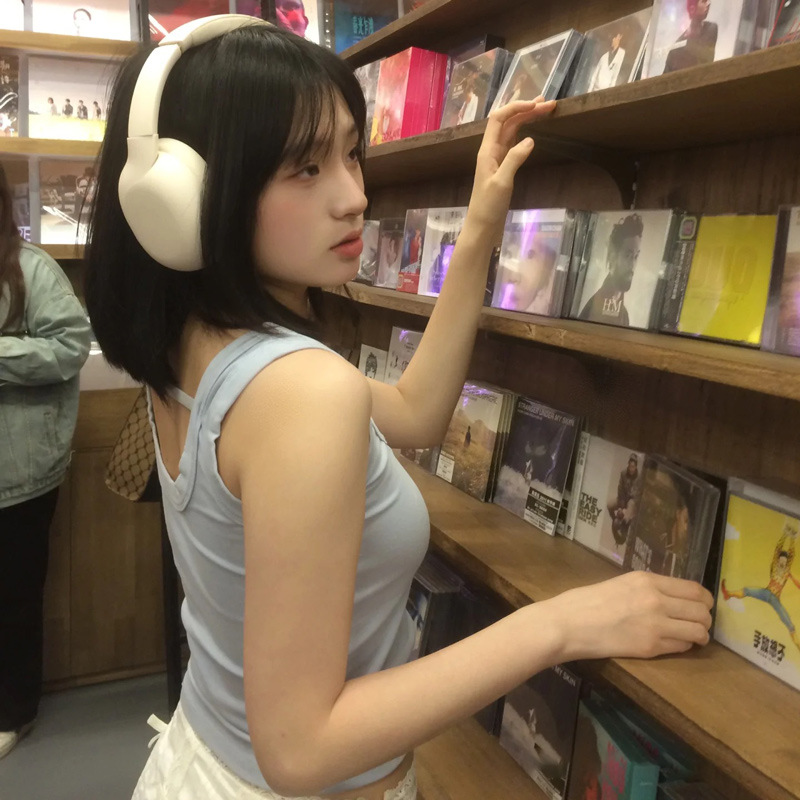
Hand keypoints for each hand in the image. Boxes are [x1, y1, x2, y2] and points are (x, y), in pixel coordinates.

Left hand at [466, 97, 556, 236]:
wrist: (482, 226)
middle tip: (549, 104)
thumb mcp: (502, 182)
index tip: (536, 105)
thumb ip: (514, 159)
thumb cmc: (488, 206)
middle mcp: (491, 150)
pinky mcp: (504, 167)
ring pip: (512, 131)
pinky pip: (514, 143)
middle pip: (508, 122)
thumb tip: (530, 139)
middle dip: (526, 110)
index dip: (516, 107)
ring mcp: (498, 158)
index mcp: (487, 150)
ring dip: (527, 118)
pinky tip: (534, 130)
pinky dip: (525, 133)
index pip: (498, 119)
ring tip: (545, 109)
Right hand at [546, 571, 713, 660]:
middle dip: (705, 619)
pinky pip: (682, 647)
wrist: (569, 624)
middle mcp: (656, 599)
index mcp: (647, 580)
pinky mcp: (650, 647)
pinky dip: (683, 646)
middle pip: (701, 611)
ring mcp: (655, 624)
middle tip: (699, 624)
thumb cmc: (588, 601)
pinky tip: (674, 644)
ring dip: (700, 635)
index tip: (704, 606)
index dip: (706, 600)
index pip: (694, 589)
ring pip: (698, 631)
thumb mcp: (622, 584)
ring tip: (693, 637)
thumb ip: (649, 589)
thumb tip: (674, 598)